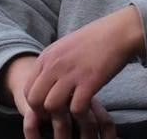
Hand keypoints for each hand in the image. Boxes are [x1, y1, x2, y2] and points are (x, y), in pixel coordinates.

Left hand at [24, 6, 144, 138]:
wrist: (119, 31)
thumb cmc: (96, 39)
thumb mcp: (66, 46)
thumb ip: (53, 63)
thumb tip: (46, 81)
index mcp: (47, 57)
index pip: (27, 88)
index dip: (34, 104)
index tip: (47, 108)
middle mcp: (55, 65)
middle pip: (34, 99)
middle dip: (43, 112)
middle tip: (57, 115)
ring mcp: (71, 73)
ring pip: (52, 105)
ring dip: (61, 115)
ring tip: (71, 115)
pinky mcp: (89, 81)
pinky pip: (76, 108)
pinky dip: (80, 115)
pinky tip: (87, 111)